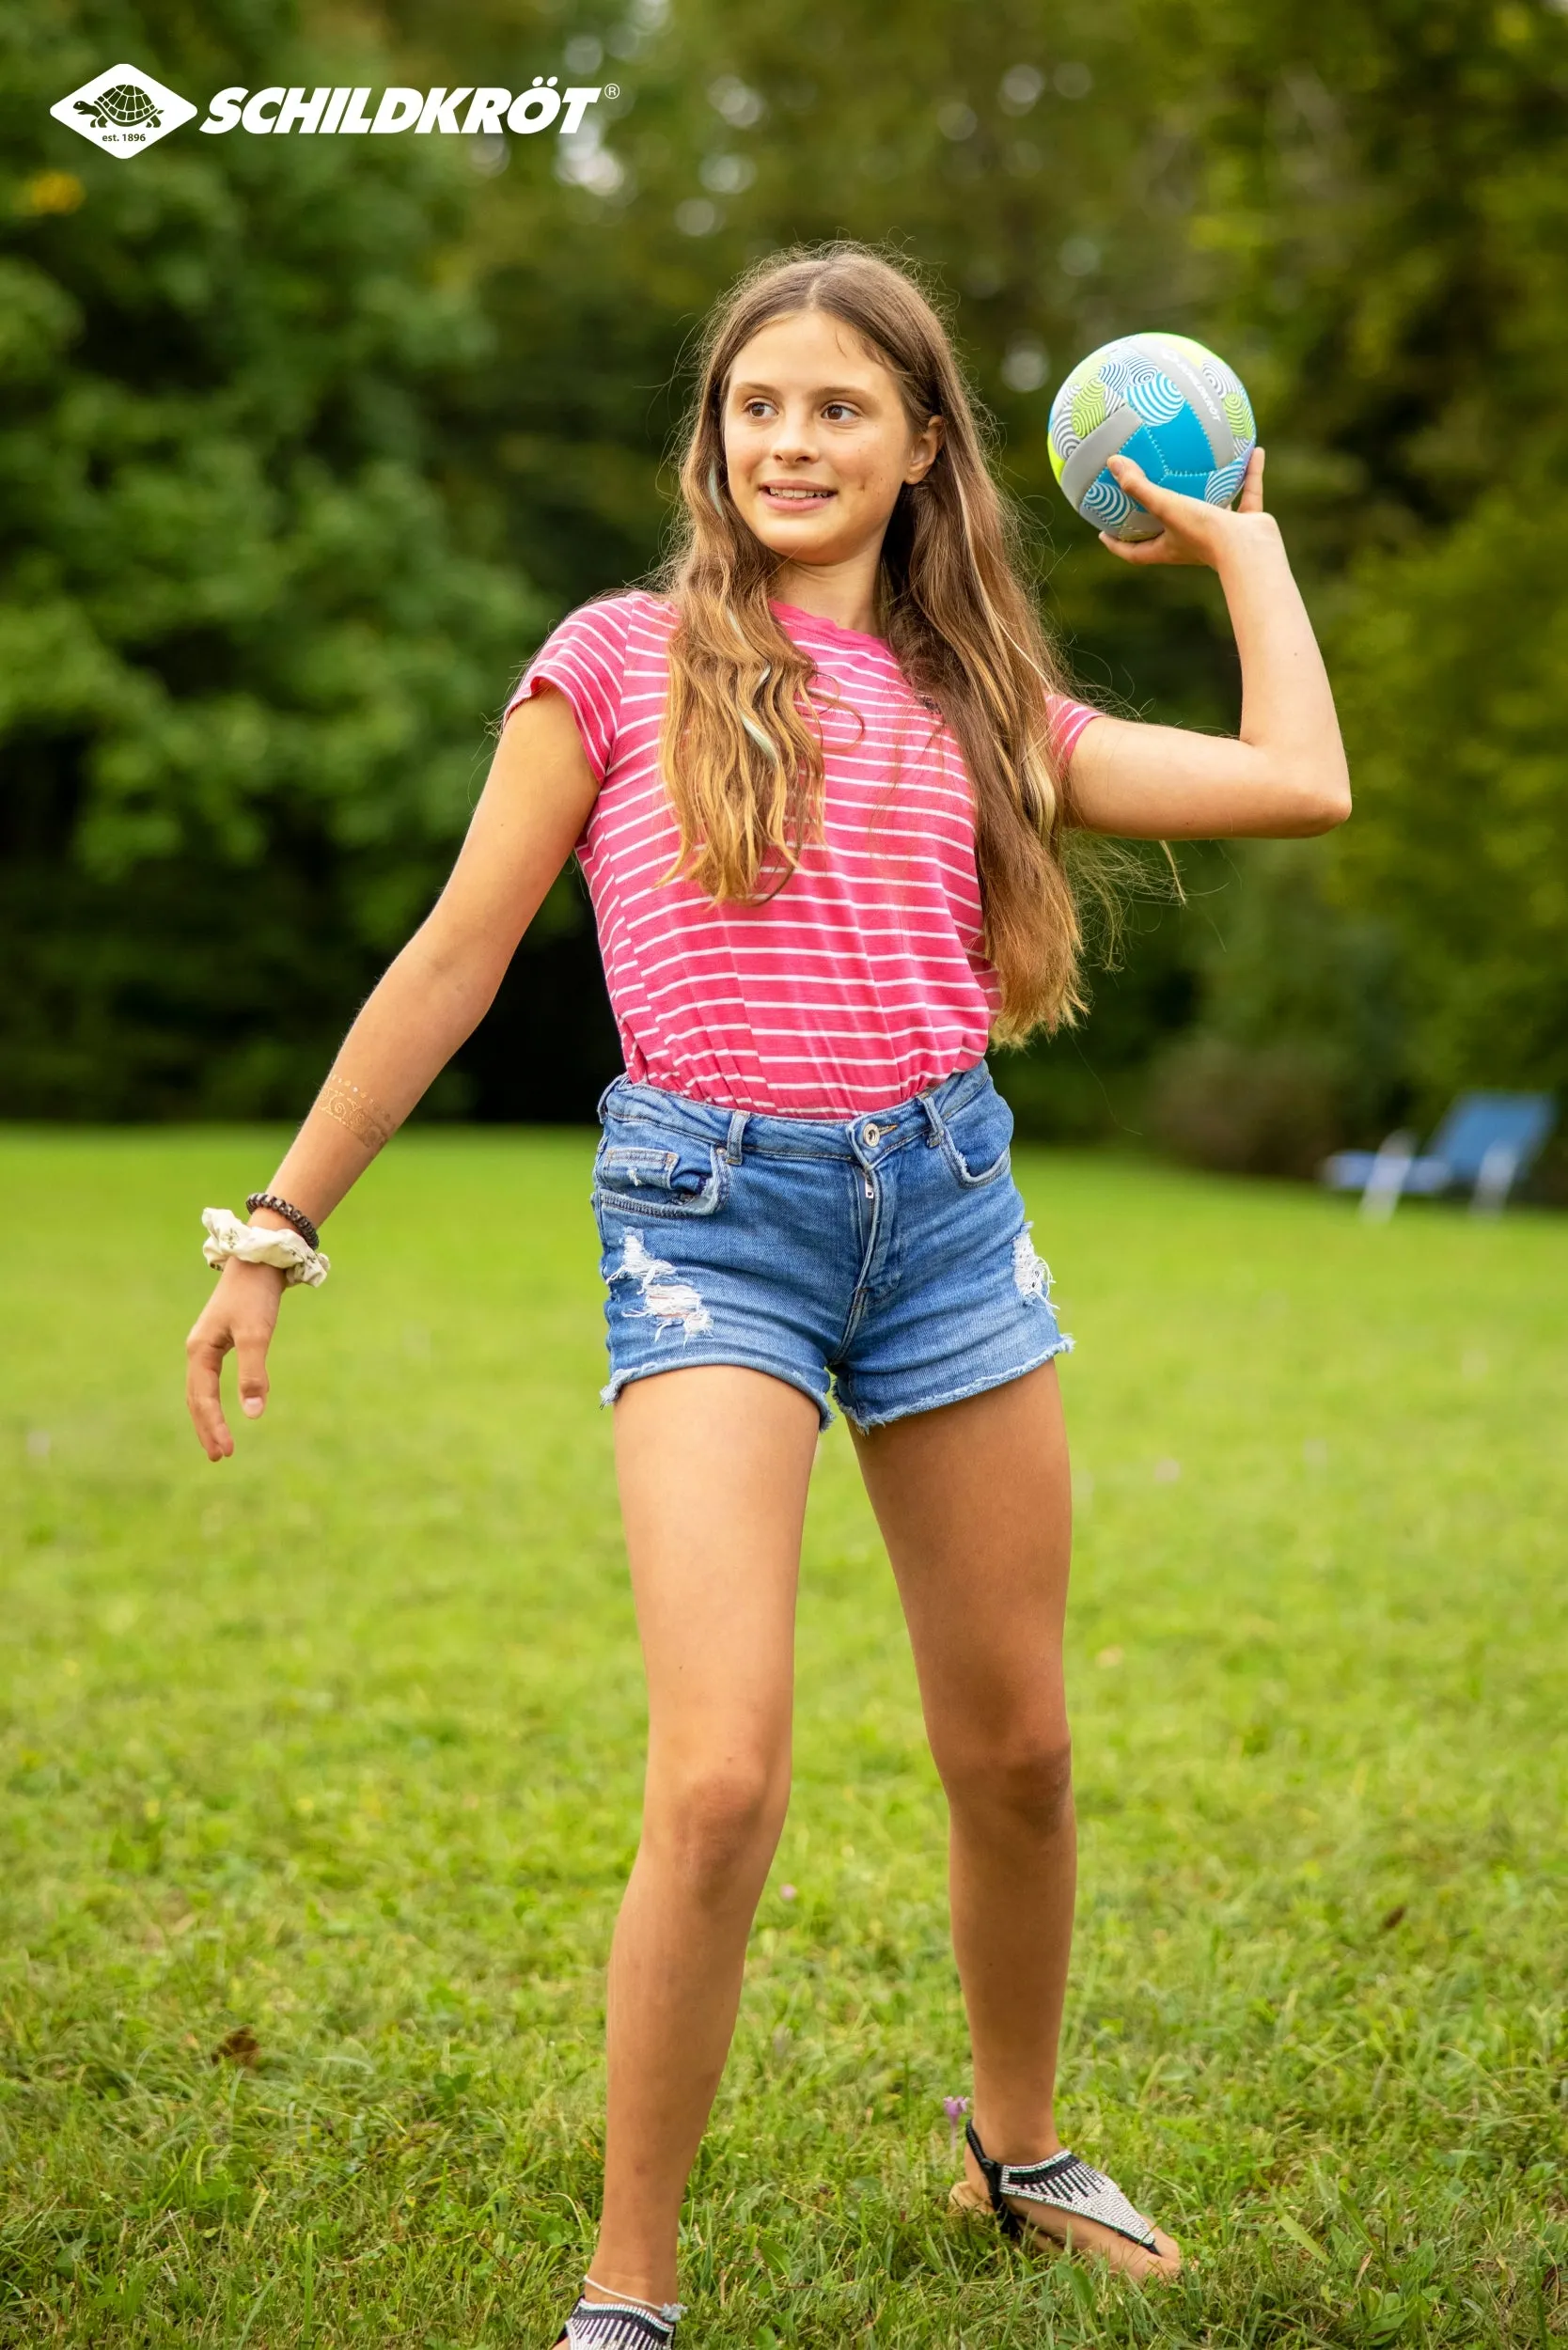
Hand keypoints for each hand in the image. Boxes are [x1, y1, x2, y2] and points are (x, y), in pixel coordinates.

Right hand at [185, 1255, 285, 1460]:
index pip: (202, 1399)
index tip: (226, 1452)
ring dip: (208, 1416)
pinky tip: (221, 1407)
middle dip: (206, 1428)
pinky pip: (211, 1378)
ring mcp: (207, 1344)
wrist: (260, 1259)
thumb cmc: (256, 1296)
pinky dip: (214, 1398)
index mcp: (200, 1351)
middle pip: (196, 1398)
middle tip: (220, 1457)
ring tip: (219, 1442)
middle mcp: (198, 1350)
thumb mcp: (257, 1335)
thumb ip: (253, 1374)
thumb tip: (252, 1414)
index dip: (213, 1426)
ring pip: (201, 1389)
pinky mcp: (221, 1339)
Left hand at [1097, 445, 1271, 567]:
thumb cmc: (1203, 532)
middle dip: (1156, 518)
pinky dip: (1249, 475)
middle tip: (1143, 497)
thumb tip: (1113, 463)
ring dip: (1207, 491)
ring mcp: (1219, 534)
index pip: (1135, 552)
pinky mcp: (1245, 524)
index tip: (1103, 532)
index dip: (1117, 545)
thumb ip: (1140, 486)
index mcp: (1168, 548)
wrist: (1249, 549)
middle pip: (1168, 532)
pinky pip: (1247, 494)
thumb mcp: (1166, 507)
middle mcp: (1191, 543)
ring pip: (1210, 509)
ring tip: (1201, 469)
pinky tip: (1253, 451)